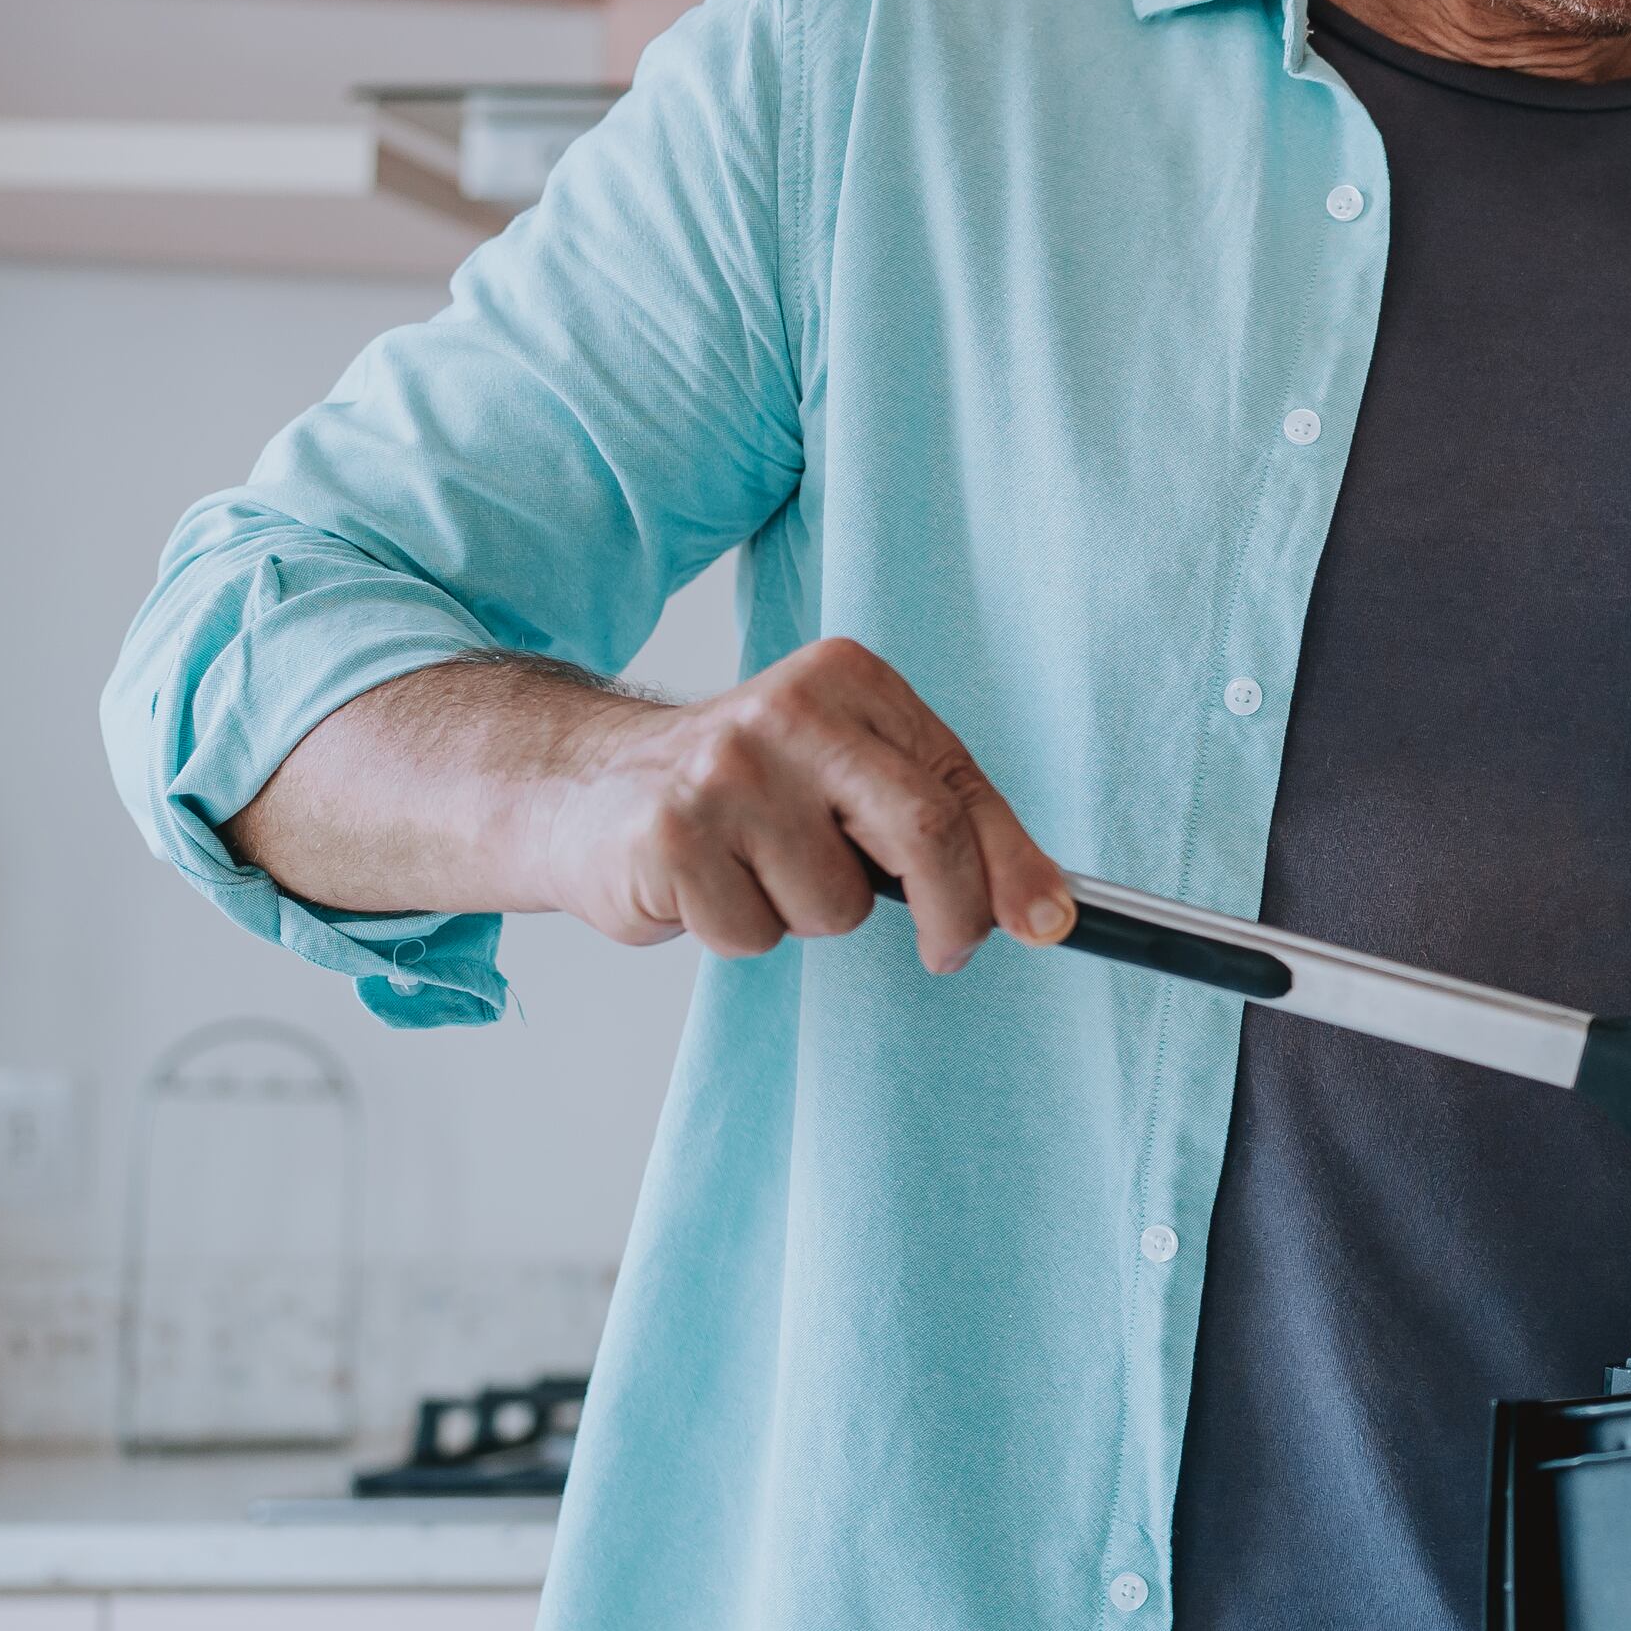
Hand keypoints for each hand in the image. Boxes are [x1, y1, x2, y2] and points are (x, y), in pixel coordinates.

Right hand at [522, 638, 1070, 972]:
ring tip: (755, 869)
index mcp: (847, 679)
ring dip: (806, 915)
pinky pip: (756, 935)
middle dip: (954, 914)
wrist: (582, 787)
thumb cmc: (743, 789)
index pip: (958, 783)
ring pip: (836, 907)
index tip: (1048, 924)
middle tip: (949, 951)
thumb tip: (1046, 906)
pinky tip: (705, 884)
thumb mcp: (847, 773)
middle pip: (923, 833)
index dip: (1013, 866)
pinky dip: (740, 931)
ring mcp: (726, 772)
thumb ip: (941, 821)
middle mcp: (790, 711)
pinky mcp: (671, 836)